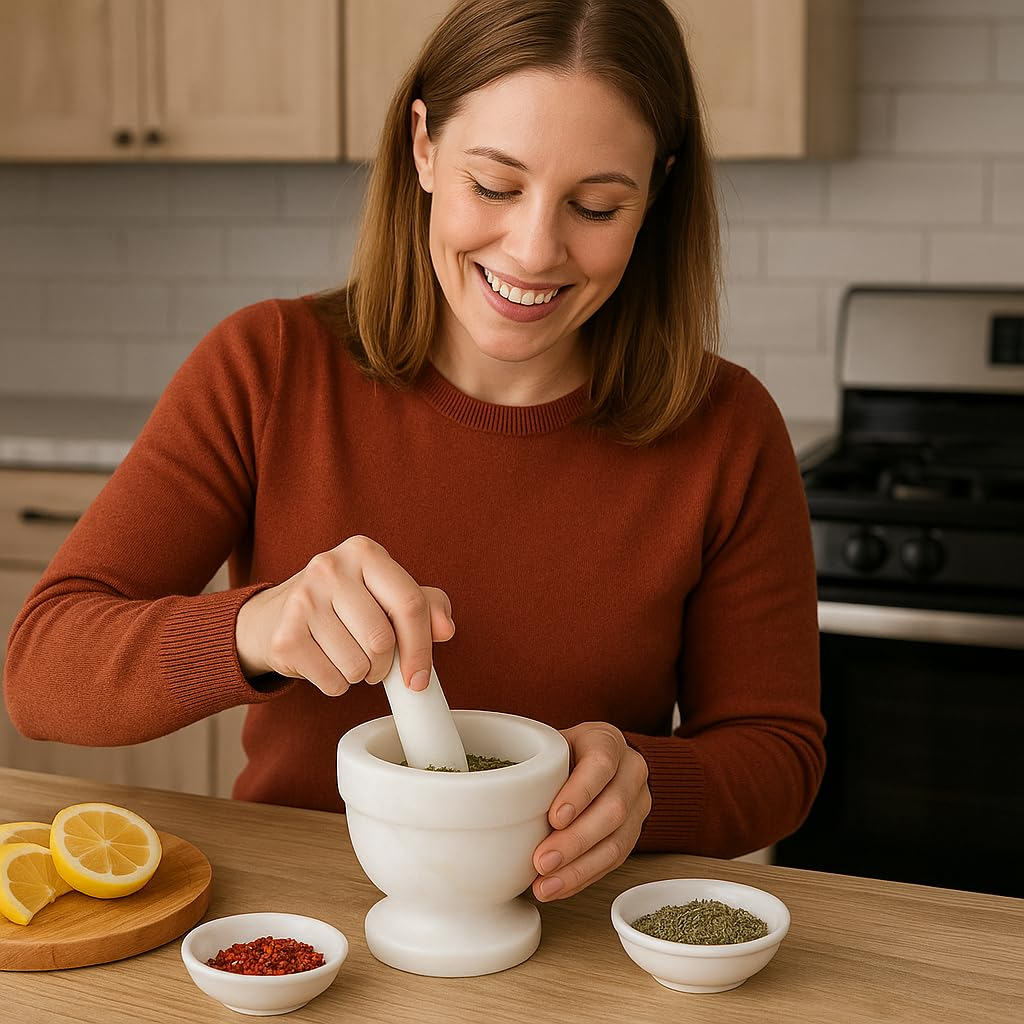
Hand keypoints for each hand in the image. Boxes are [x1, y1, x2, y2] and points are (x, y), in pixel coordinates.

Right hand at [234, 535, 454, 694]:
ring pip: (357, 666)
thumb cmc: (344, 604)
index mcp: (364, 552)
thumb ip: (425, 605)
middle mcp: (330, 567)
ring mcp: (303, 600)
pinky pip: (331, 682)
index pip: (410, 603)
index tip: (420, 678)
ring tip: (346, 657)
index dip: (422, 648)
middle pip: (383, 640)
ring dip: (359, 676)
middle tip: (374, 662)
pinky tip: (324, 662)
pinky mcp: (284, 636)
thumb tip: (445, 629)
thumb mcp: (385, 593)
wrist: (273, 616)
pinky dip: (336, 684)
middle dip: (385, 665)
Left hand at [531, 722, 650, 901]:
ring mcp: (638, 803)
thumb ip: (532, 760)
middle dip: (576, 840)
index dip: (580, 792)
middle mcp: (631, 770)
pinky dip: (584, 876)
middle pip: (613, 808)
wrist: (594, 759)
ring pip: (618, 841)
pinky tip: (559, 886)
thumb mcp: (550, 744)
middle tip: (541, 861)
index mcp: (607, 741)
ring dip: (579, 867)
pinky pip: (614, 860)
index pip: (601, 763)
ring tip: (546, 884)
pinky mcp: (634, 832)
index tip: (554, 818)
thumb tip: (491, 790)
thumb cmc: (565, 752)